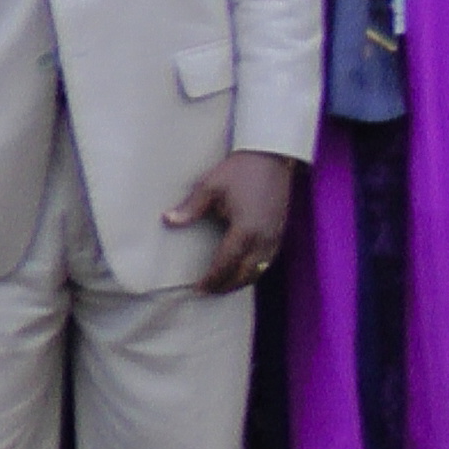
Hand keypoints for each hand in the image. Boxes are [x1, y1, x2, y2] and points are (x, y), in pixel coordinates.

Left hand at [172, 151, 297, 293]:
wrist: (271, 156)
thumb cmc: (240, 170)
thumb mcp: (210, 186)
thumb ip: (190, 208)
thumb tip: (168, 220)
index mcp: (245, 229)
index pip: (226, 264)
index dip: (212, 279)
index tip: (198, 288)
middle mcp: (264, 238)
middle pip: (245, 274)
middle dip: (226, 286)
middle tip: (207, 292)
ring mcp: (275, 236)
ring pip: (259, 270)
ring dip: (241, 281)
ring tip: (222, 286)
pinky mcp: (280, 232)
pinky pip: (268, 261)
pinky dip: (254, 270)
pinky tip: (241, 271)